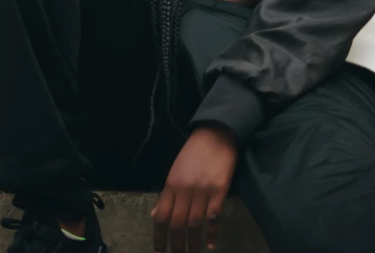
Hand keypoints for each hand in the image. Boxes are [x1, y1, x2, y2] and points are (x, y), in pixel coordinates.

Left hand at [151, 124, 237, 252]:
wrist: (215, 134)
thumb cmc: (193, 153)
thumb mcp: (175, 171)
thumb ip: (166, 194)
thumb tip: (154, 215)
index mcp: (171, 184)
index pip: (160, 216)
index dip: (158, 237)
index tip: (159, 252)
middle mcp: (184, 189)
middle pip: (177, 224)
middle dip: (176, 246)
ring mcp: (202, 191)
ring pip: (194, 224)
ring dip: (193, 243)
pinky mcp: (219, 190)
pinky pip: (214, 217)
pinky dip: (212, 233)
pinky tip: (211, 244)